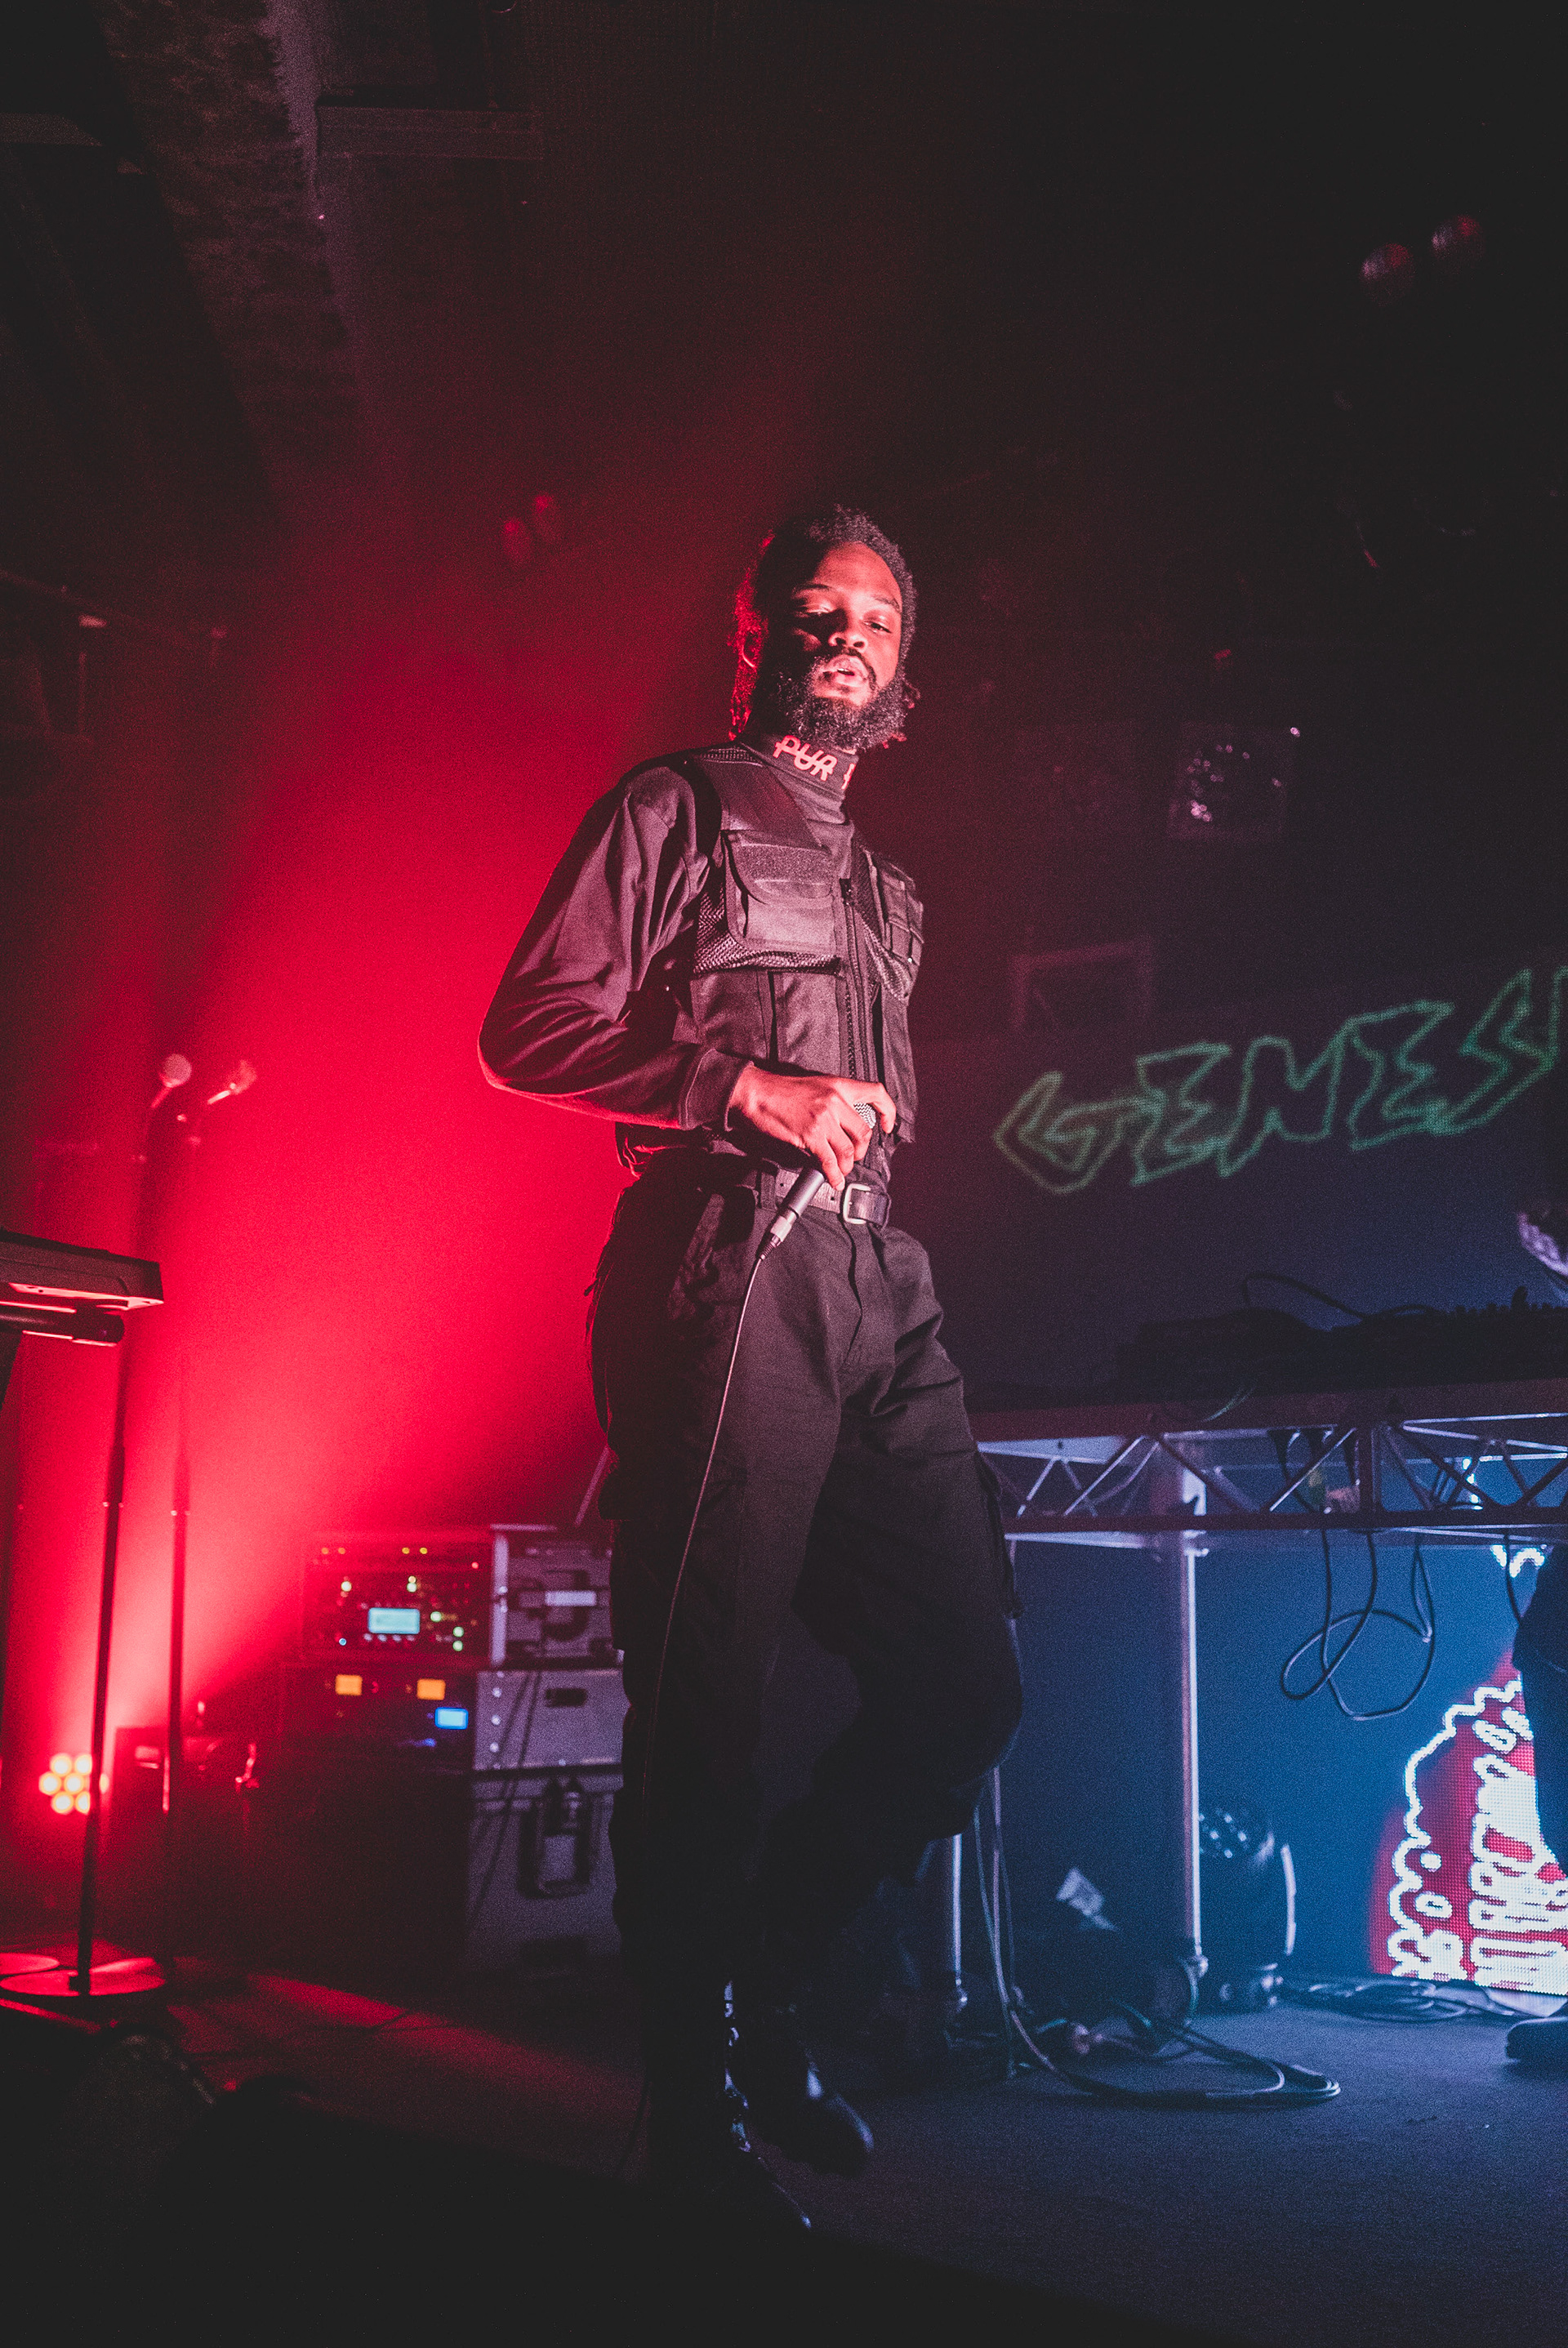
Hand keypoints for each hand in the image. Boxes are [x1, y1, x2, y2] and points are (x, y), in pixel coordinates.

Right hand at [726, 1066, 895, 1189]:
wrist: (758, 1093)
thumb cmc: (781, 1090)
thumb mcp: (816, 1086)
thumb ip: (834, 1102)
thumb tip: (844, 1124)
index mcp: (839, 1086)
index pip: (876, 1093)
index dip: (888, 1112)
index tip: (886, 1126)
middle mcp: (835, 1101)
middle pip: (864, 1132)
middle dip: (863, 1150)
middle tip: (855, 1157)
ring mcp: (824, 1119)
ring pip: (849, 1150)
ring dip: (848, 1165)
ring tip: (841, 1170)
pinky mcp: (811, 1135)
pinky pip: (830, 1161)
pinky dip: (834, 1175)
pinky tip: (834, 1180)